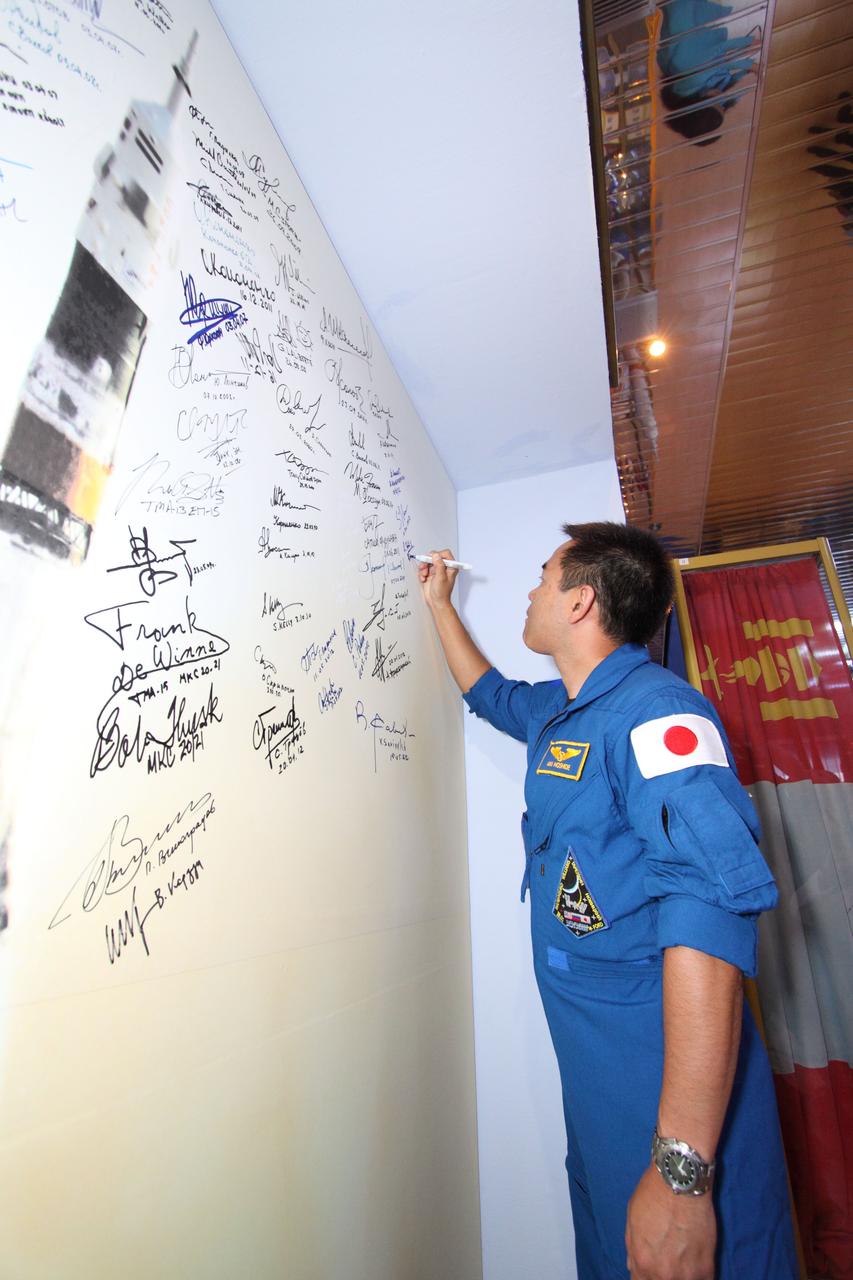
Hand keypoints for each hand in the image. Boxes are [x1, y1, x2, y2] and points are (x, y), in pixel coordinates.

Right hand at [418, 548, 457, 610]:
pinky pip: (423, 568)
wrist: (436, 602)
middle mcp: (444, 568)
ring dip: (424, 567)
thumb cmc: (442, 593)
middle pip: (434, 557)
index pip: (445, 554)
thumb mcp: (441, 577)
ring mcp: (436, 571)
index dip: (438, 555)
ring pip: (427, 562)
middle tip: (425, 567)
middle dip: (428, 562)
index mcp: (451, 567)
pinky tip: (423, 579)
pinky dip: (421, 573)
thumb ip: (439, 565)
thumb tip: (436, 555)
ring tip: (424, 575)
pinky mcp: (430, 574)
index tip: (432, 559)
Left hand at [625, 1164, 715, 1279]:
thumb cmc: (654, 1195)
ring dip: (682, 1276)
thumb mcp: (632, 1220)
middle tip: (668, 1261)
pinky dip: (699, 1275)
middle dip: (661, 1276)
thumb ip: (633, 1249)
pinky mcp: (706, 1267)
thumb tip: (633, 1268)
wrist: (680, 1181)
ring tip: (682, 1262)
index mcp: (642, 1262)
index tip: (651, 1272)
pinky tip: (696, 1264)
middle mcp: (663, 1274)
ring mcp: (687, 1273)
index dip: (645, 1278)